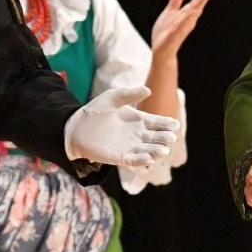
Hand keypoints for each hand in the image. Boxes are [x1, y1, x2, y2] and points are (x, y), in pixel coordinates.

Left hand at [64, 85, 178, 167]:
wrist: (76, 127)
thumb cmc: (95, 111)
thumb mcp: (112, 98)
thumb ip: (128, 94)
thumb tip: (148, 90)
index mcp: (139, 120)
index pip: (159, 123)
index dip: (168, 124)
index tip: (174, 125)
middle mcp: (138, 135)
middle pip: (157, 138)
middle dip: (165, 138)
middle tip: (170, 137)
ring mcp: (130, 146)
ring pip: (149, 150)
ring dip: (157, 151)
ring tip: (162, 150)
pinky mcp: (120, 157)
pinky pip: (134, 160)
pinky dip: (142, 160)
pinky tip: (149, 158)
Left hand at [151, 0, 214, 58]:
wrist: (162, 53)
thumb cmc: (166, 33)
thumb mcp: (170, 12)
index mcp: (185, 15)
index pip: (195, 3)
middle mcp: (185, 22)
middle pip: (195, 8)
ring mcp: (180, 30)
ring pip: (189, 17)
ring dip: (196, 8)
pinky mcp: (173, 37)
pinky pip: (179, 29)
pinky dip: (184, 22)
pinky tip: (189, 16)